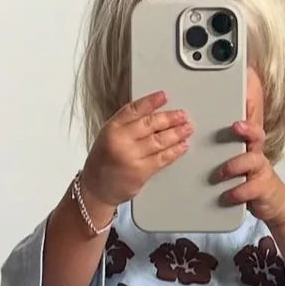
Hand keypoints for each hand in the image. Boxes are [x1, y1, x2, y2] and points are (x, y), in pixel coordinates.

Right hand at [81, 92, 191, 214]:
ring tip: (187, 128)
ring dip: (177, 134)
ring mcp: (132, 157)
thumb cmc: (103, 163)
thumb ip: (127, 125)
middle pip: (150, 124)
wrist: (97, 189)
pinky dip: (175, 151)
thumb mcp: (108, 137)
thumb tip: (153, 115)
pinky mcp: (141, 172)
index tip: (164, 96)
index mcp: (112, 128)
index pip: (134, 110)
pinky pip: (162, 159)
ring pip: (159, 141)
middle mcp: (121, 141)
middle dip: (170, 118)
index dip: (151, 102)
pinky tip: (182, 146)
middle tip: (182, 115)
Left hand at [215, 96, 284, 226]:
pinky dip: (238, 192)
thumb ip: (220, 151)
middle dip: (248, 129)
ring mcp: (261, 171)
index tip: (233, 108)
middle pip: (257, 136)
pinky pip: (251, 188)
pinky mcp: (262, 189)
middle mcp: (256, 155)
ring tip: (220, 173)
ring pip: (253, 160)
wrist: (271, 203)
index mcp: (248, 146)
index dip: (246, 113)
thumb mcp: (236, 163)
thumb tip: (191, 138)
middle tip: (236, 126)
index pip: (249, 124)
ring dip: (235, 165)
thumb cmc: (248, 180)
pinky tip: (227, 196)